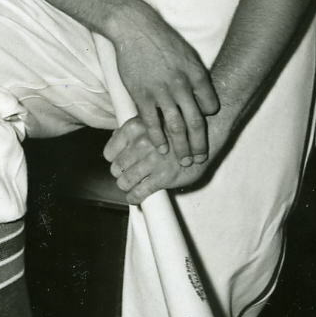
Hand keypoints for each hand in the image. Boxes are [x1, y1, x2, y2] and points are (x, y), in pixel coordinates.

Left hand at [104, 112, 231, 202]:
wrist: (206, 130)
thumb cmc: (178, 125)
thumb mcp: (152, 119)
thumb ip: (132, 129)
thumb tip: (115, 138)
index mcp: (134, 128)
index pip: (109, 152)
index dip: (113, 160)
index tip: (119, 163)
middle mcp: (141, 144)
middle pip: (116, 168)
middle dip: (120, 173)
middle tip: (127, 175)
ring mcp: (152, 161)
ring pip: (125, 181)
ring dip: (126, 186)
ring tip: (131, 185)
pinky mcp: (164, 176)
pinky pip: (140, 192)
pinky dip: (134, 197)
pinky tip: (135, 197)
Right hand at [108, 3, 218, 166]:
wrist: (136, 28)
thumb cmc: (162, 40)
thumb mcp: (187, 54)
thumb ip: (195, 76)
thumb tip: (202, 95)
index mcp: (195, 75)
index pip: (210, 106)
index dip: (209, 121)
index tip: (206, 131)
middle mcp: (181, 86)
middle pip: (195, 123)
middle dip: (199, 145)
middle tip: (200, 159)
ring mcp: (161, 92)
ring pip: (175, 127)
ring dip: (180, 148)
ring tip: (183, 161)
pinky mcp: (142, 95)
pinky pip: (151, 122)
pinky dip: (157, 138)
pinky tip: (161, 148)